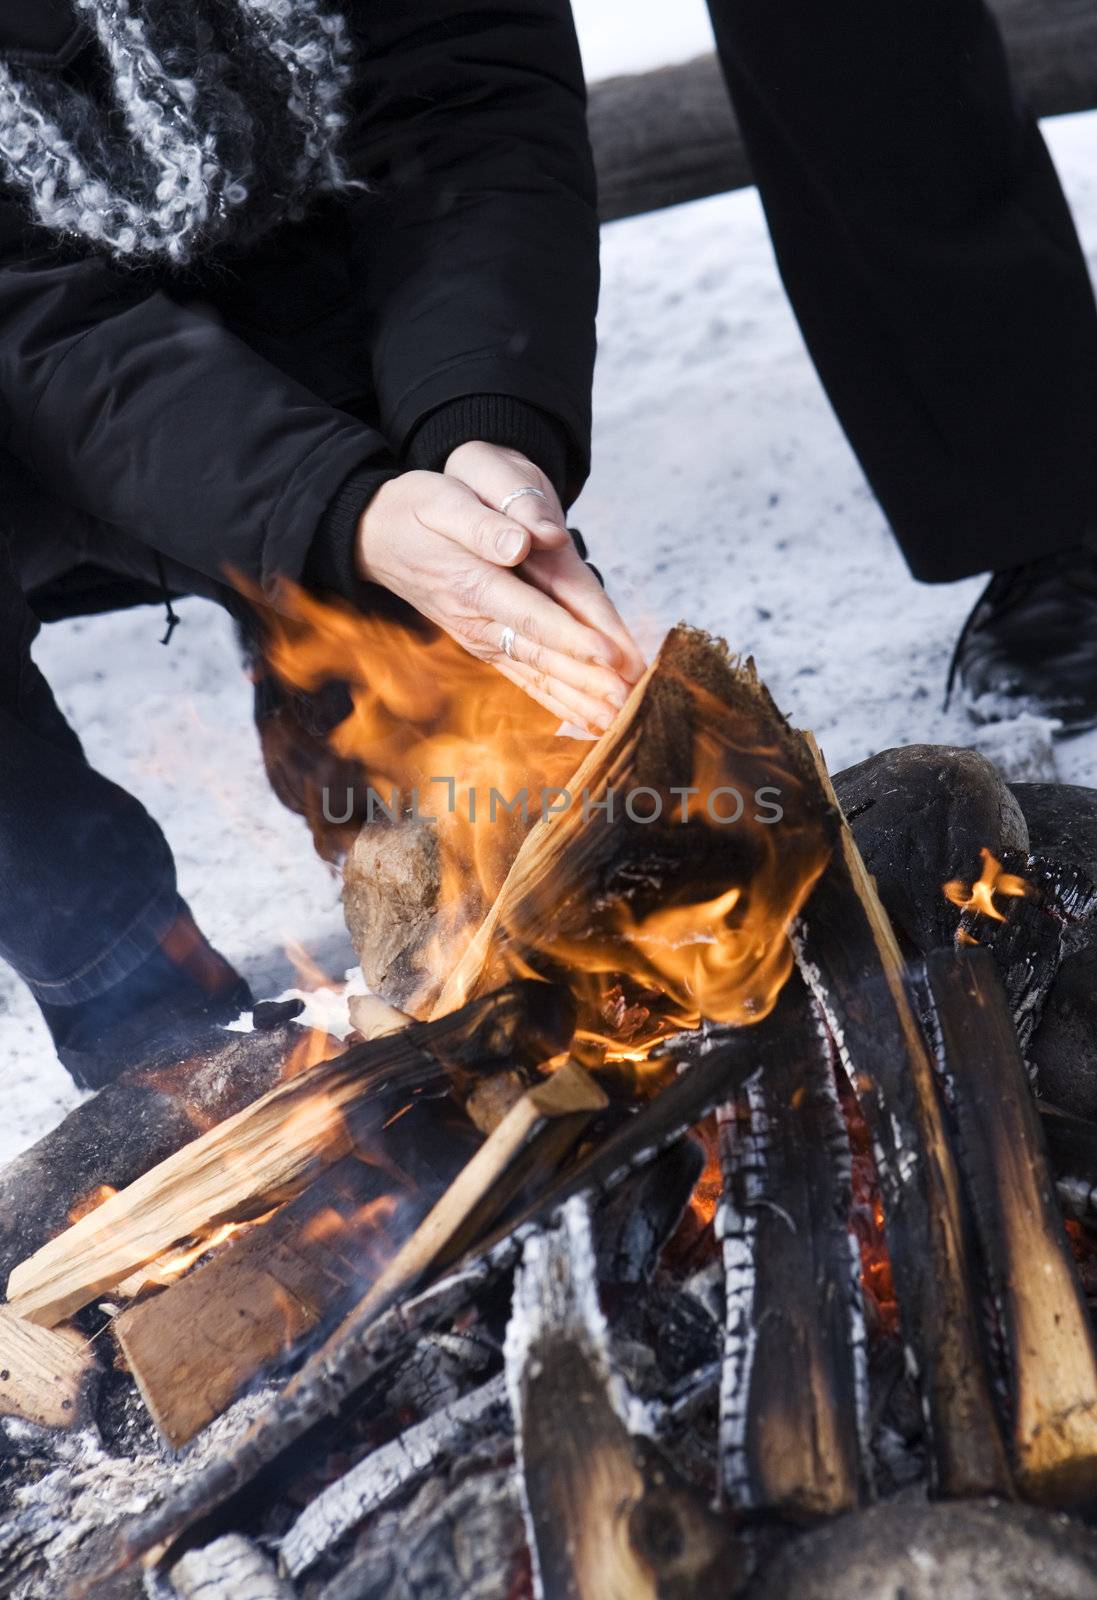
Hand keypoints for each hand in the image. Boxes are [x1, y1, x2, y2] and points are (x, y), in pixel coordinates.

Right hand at [355, 470, 640, 733]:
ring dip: (578, 700)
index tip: (610, 657)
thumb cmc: (417, 510)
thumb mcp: (443, 499)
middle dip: (587, 681)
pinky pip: (526, 678)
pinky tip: (586, 720)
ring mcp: (482, 637)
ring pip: (537, 673)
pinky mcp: (487, 645)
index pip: (532, 615)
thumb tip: (522, 542)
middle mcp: (478, 620)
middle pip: (542, 655)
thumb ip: (483, 524)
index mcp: (474, 582)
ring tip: (618, 720)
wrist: (378, 537)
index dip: (572, 637)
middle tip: (630, 702)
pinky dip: (557, 701)